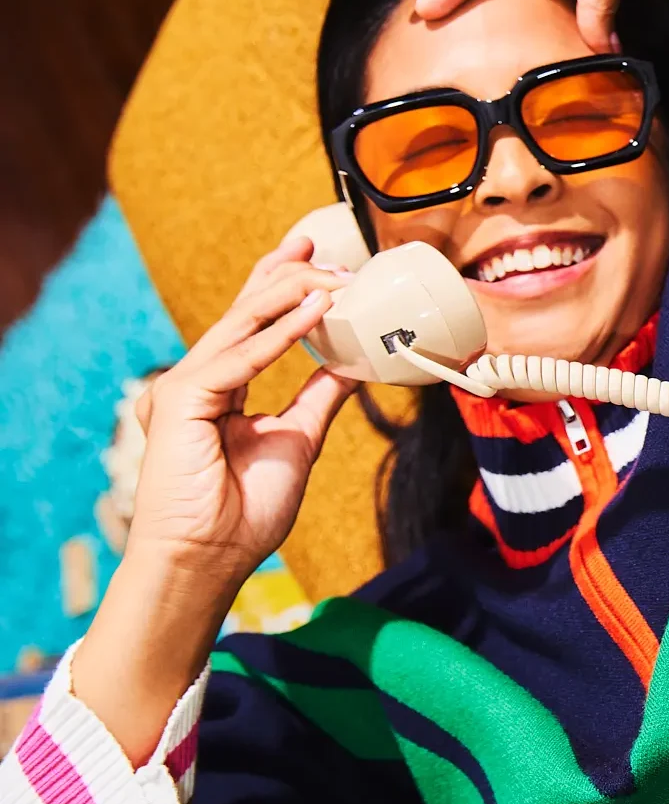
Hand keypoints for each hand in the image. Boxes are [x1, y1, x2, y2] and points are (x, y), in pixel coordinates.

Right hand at [73, 237, 354, 761]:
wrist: (211, 559)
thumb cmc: (246, 510)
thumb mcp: (298, 439)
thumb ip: (320, 396)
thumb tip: (352, 363)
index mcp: (221, 386)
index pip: (255, 322)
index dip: (285, 286)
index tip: (318, 257)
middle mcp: (199, 378)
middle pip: (246, 310)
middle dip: (287, 275)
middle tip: (325, 245)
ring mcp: (184, 386)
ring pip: (243, 323)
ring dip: (293, 295)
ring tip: (336, 275)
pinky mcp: (180, 399)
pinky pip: (240, 357)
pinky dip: (281, 333)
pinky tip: (318, 311)